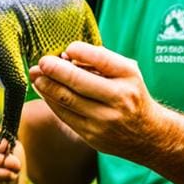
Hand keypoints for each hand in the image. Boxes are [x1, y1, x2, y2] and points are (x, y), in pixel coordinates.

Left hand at [29, 42, 164, 160]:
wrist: (147, 135)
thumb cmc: (132, 94)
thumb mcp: (127, 72)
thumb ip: (100, 61)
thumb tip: (66, 56)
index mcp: (128, 76)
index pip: (101, 59)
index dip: (80, 51)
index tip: (66, 48)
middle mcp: (118, 98)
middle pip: (79, 82)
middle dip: (55, 70)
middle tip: (41, 62)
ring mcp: (104, 120)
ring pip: (68, 100)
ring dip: (47, 86)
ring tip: (35, 75)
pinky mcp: (92, 136)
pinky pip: (65, 116)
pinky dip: (51, 101)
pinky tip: (43, 91)